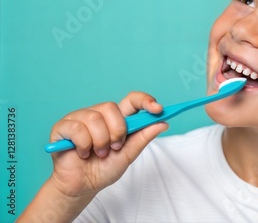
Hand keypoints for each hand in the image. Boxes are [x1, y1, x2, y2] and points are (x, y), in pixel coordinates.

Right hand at [48, 92, 168, 197]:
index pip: (132, 100)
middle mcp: (99, 114)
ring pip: (95, 118)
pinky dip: (83, 144)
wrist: (81, 187)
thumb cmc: (103, 169)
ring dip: (100, 141)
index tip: (158, 109)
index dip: (145, 101)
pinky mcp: (63, 126)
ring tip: (98, 153)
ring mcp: (80, 118)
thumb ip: (143, 138)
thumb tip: (164, 123)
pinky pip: (77, 128)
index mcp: (116, 118)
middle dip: (117, 131)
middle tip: (114, 148)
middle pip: (112, 107)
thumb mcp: (128, 155)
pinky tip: (82, 153)